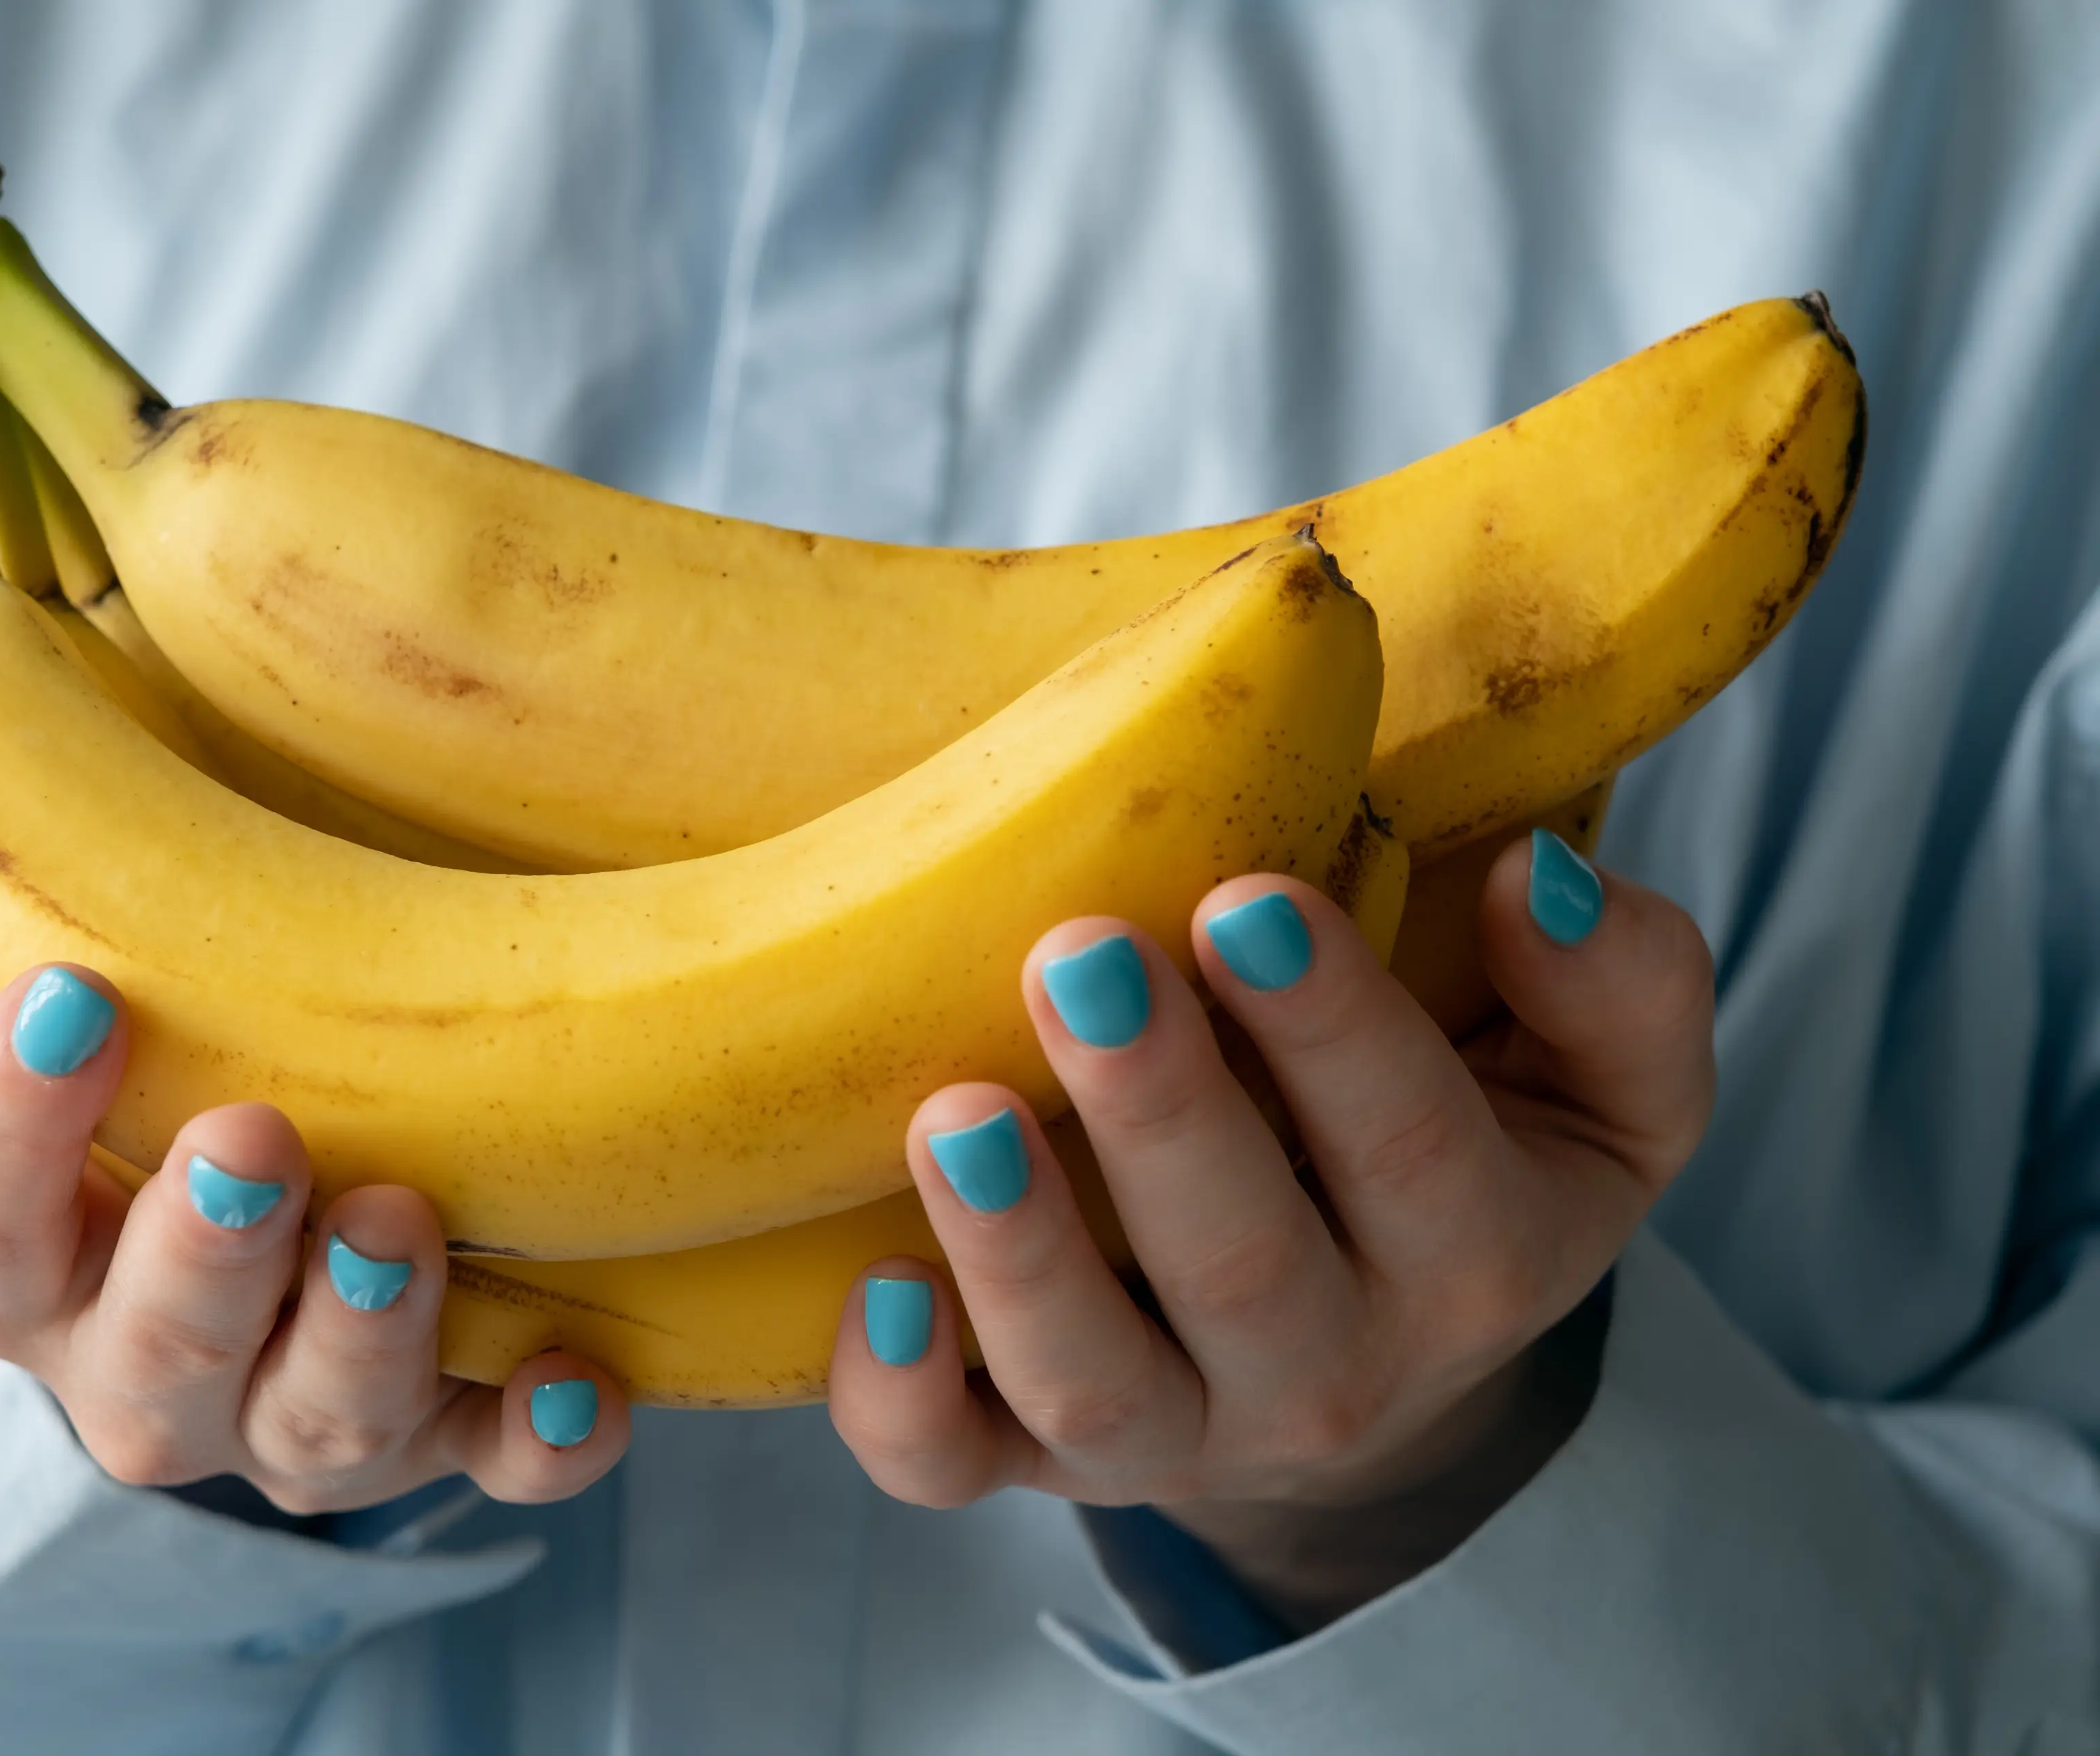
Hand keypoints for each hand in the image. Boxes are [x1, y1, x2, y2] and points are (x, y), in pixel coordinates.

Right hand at [0, 967, 628, 1512]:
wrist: (271, 1229)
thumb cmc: (137, 1108)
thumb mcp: (33, 1071)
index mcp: (33, 1282)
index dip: (2, 1125)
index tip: (67, 997)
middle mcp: (152, 1378)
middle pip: (155, 1349)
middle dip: (203, 1250)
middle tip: (250, 1137)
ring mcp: (302, 1418)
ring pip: (320, 1421)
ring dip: (362, 1328)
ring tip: (398, 1217)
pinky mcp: (446, 1438)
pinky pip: (498, 1464)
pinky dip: (540, 1437)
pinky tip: (585, 1376)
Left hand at [827, 833, 1713, 1629]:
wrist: (1379, 1354)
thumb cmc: (1473, 1155)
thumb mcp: (1607, 1089)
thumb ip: (1621, 986)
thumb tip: (1533, 880)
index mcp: (1470, 1253)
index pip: (1409, 1142)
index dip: (1329, 1024)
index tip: (1243, 897)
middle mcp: (1328, 1371)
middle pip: (1241, 1265)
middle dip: (1158, 1111)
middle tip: (1078, 960)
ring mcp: (1173, 1428)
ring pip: (1092, 1378)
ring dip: (1017, 1253)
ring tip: (954, 1115)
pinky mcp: (1038, 1454)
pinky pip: (956, 1468)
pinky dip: (902, 1403)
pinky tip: (867, 1292)